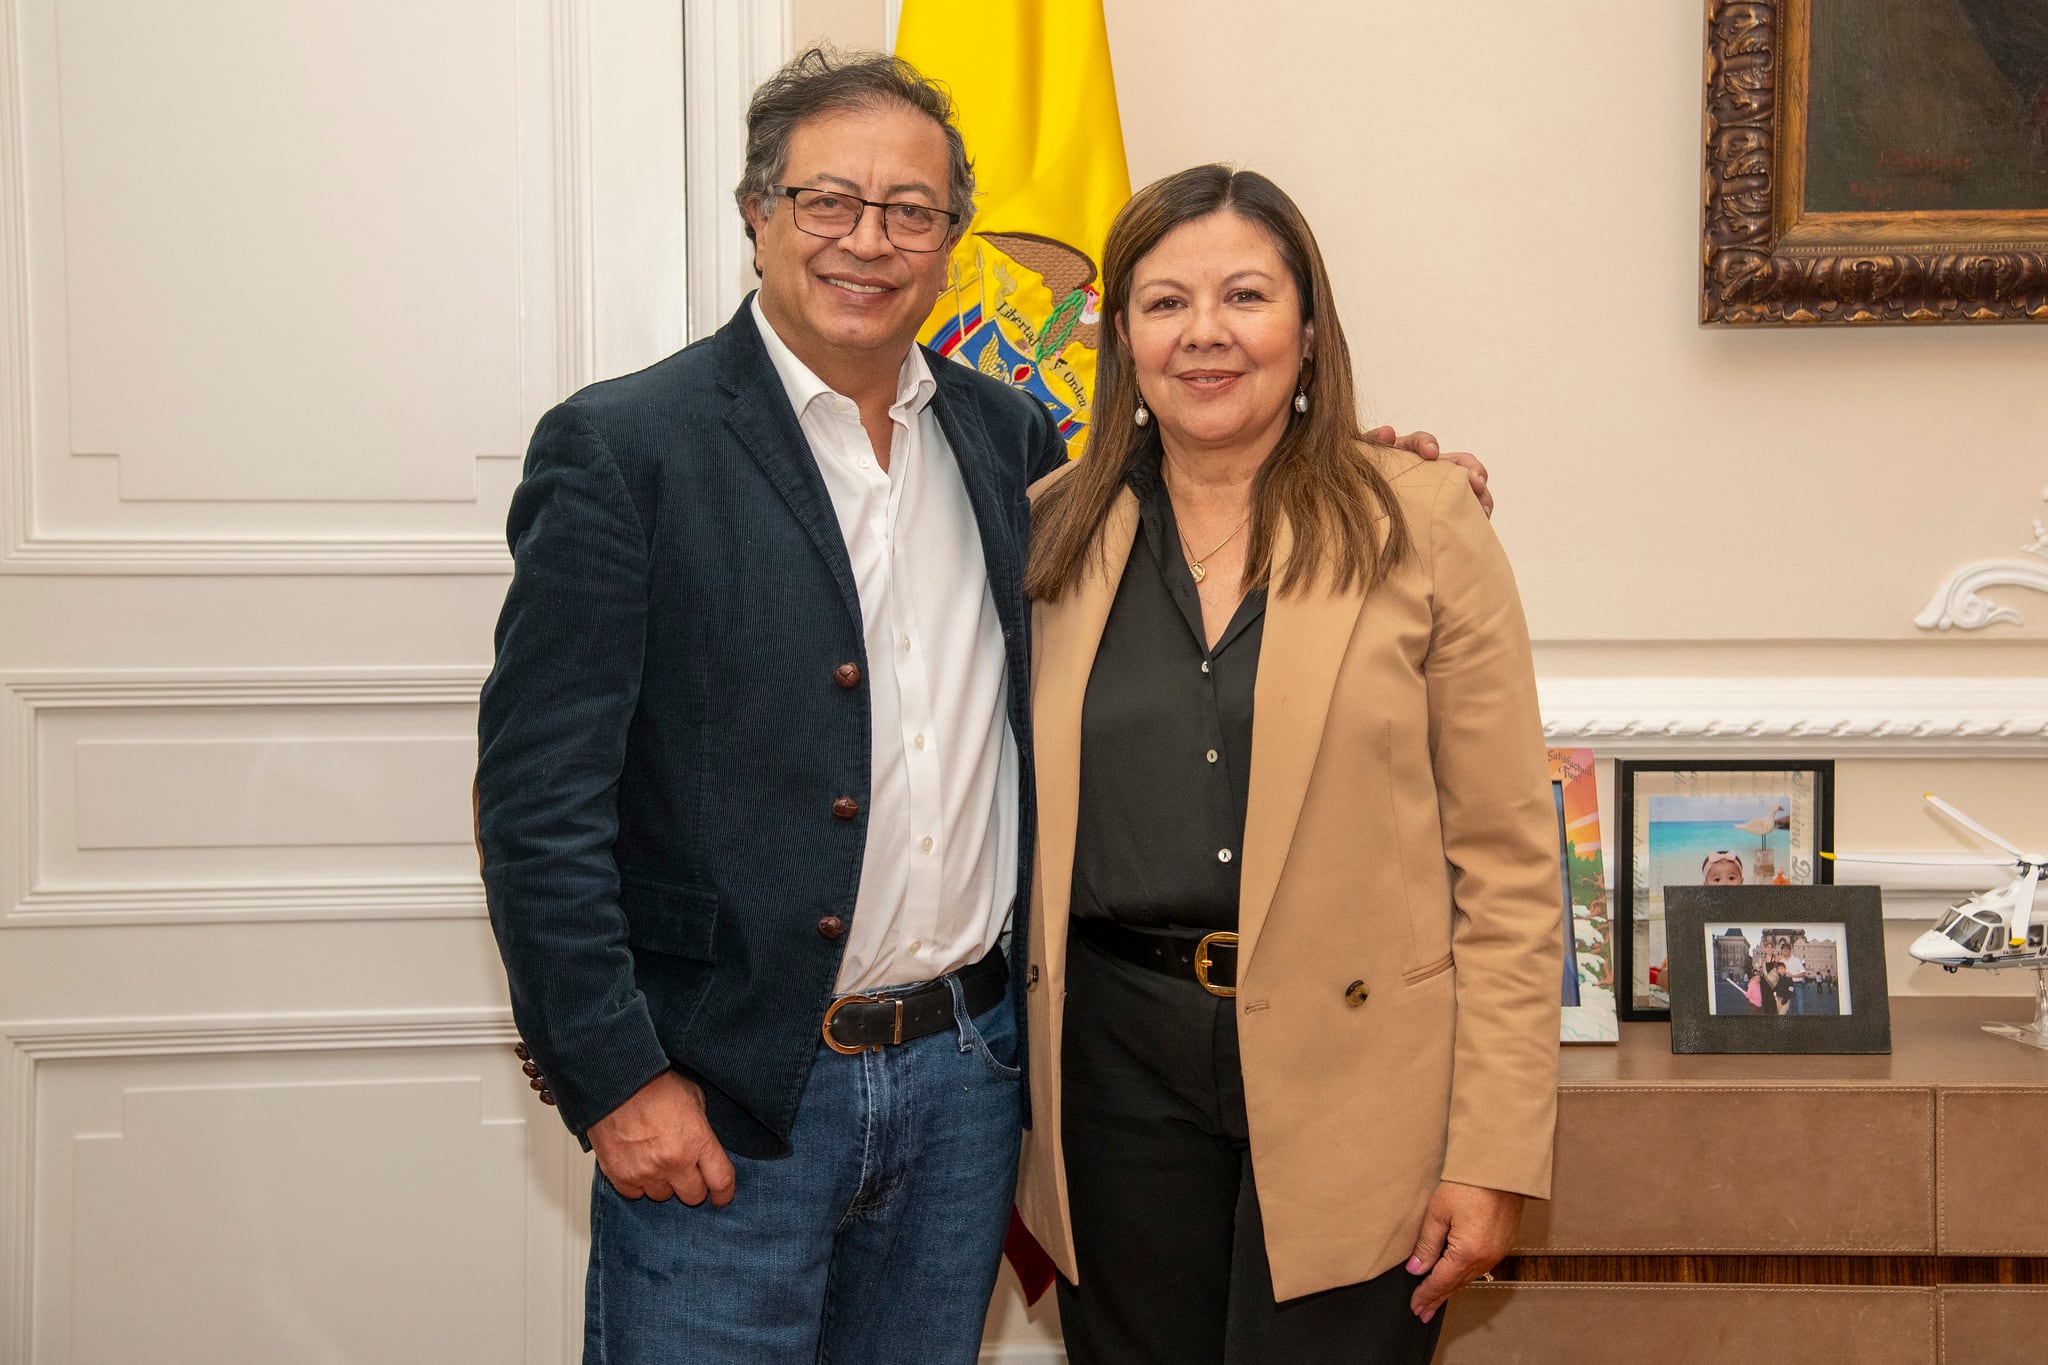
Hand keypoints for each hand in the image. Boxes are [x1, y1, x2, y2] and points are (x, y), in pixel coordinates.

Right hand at [588, 1070, 736, 1205]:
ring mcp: (646, 1172)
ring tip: (656, 1159)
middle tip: (684, 1170)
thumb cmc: (652, 1085)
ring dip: (663, 1183)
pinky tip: (637, 1163)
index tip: (721, 1196)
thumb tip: (704, 1145)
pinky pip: (635, 1194)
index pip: (721, 1182)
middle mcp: (674, 1162)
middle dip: (693, 1185)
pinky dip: (638, 1183)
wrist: (615, 1082)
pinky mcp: (621, 1176)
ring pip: (663, 1196)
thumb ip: (702, 1127)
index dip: (724, 1193)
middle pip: (693, 1196)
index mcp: (697, 1141)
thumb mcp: (693, 1097)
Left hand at [1368, 426, 1492, 517]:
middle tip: (1474, 482)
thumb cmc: (1362, 481)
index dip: (1427, 443)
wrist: (1360, 513)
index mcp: (1408, 454)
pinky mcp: (1448, 509)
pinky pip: (1469, 508)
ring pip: (1471, 484)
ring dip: (1481, 492)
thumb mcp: (1361, 461)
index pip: (1421, 442)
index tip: (1430, 452)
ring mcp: (1443, 488)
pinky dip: (1478, 512)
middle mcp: (1431, 469)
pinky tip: (1480, 520)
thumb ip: (1372, 444)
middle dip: (1471, 468)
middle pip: (1460, 461)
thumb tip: (1388, 432)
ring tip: (1482, 508)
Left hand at [1406, 1180, 1523, 1322]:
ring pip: (1469, 1278)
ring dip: (1452, 1289)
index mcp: (1467, 1253)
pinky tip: (1458, 1278)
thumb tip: (1416, 1269)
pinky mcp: (1503, 1244)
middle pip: (1456, 1284)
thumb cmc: (1468, 1184)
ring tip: (1437, 1300)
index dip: (1426, 1295)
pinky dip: (1465, 1276)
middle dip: (1438, 1299)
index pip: (1441, 1282)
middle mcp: (1485, 1258)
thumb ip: (1427, 1244)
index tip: (1415, 1307)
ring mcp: (1497, 1252)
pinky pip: (1481, 1268)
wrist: (1501, 1167)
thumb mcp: (1438, 1212)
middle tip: (1423, 1313)